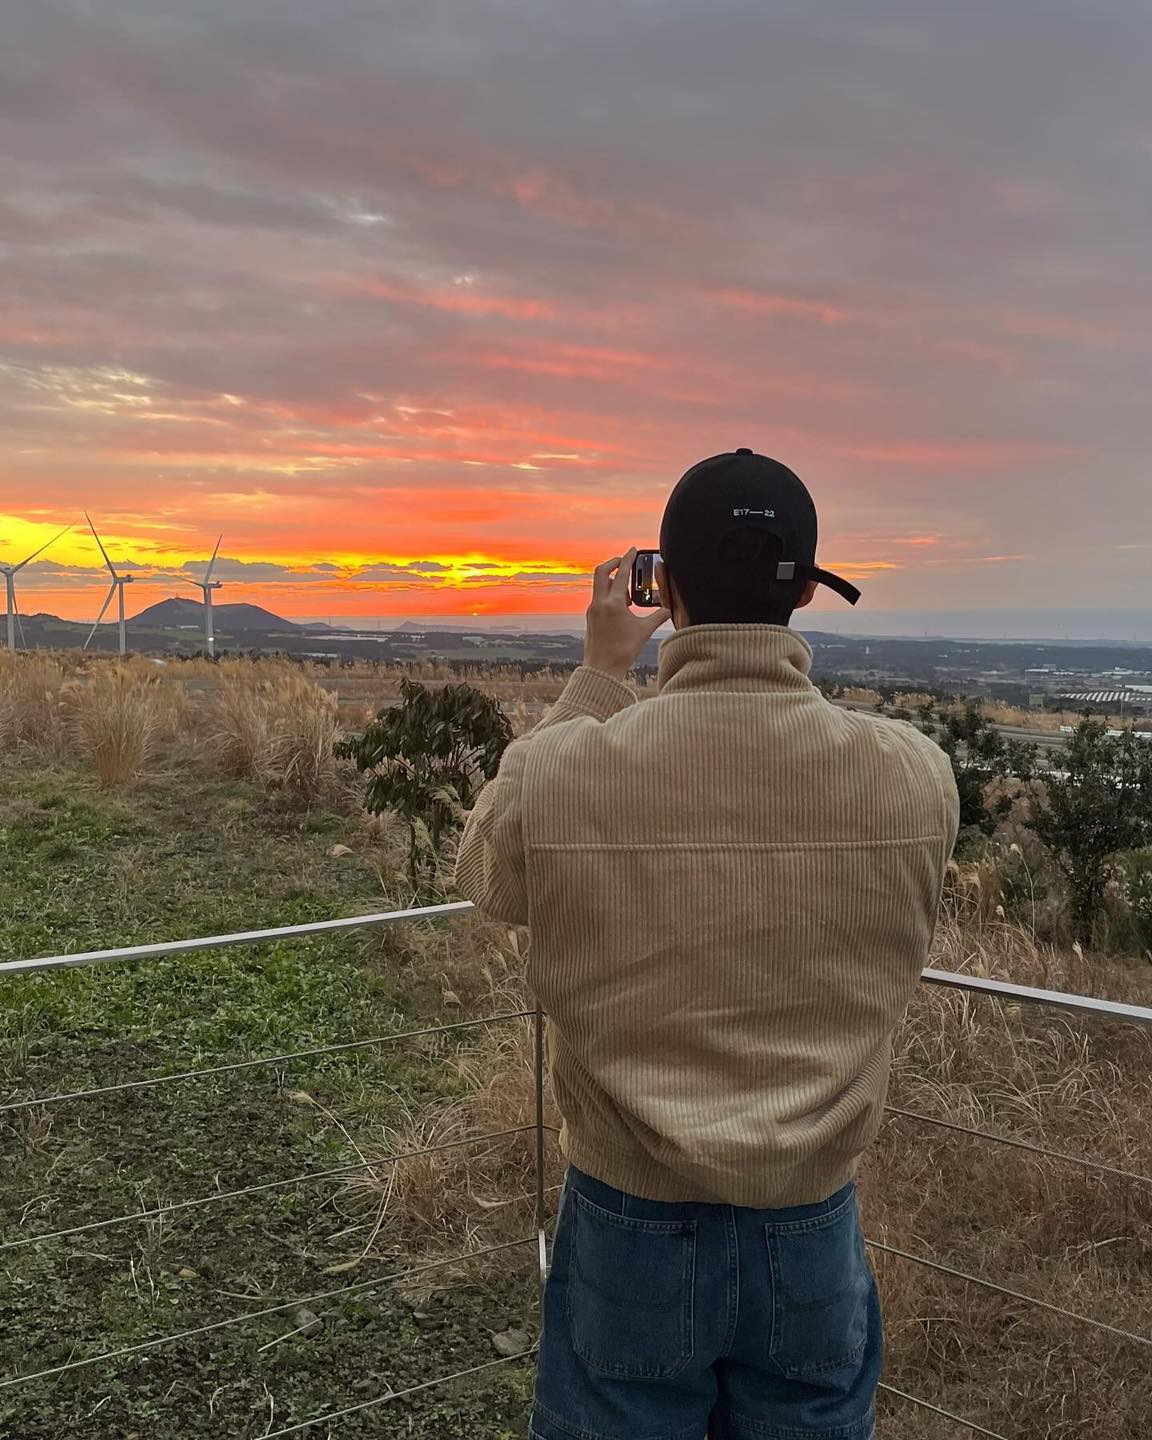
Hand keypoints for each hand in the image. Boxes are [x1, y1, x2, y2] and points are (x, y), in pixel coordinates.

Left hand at [583, 549, 671, 680]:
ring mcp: (592, 610)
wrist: (602, 669)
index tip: (633, 549)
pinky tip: (621, 606)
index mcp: (613, 604)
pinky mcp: (591, 617)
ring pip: (600, 585)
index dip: (628, 558)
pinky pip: (599, 597)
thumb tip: (670, 608)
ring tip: (628, 593)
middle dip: (614, 563)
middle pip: (602, 571)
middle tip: (625, 561)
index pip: (622, 573)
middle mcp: (599, 603)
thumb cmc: (623, 652)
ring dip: (612, 581)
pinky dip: (609, 594)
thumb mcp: (645, 631)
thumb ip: (659, 616)